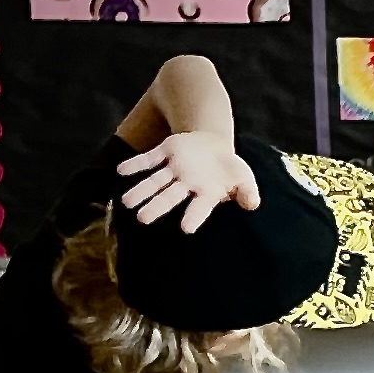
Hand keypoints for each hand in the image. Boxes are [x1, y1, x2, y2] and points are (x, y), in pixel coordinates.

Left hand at [118, 133, 259, 234]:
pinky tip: (121, 171)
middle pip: (169, 197)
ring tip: (126, 202)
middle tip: (142, 219)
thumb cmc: (229, 168)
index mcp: (206, 193)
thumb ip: (247, 192)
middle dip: (156, 207)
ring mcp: (174, 168)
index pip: (199, 208)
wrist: (213, 144)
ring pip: (155, 181)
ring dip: (141, 190)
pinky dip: (135, 164)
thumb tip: (252, 205)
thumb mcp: (244, 178)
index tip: (186, 229)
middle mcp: (186, 184)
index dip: (193, 217)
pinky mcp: (165, 151)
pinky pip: (149, 159)